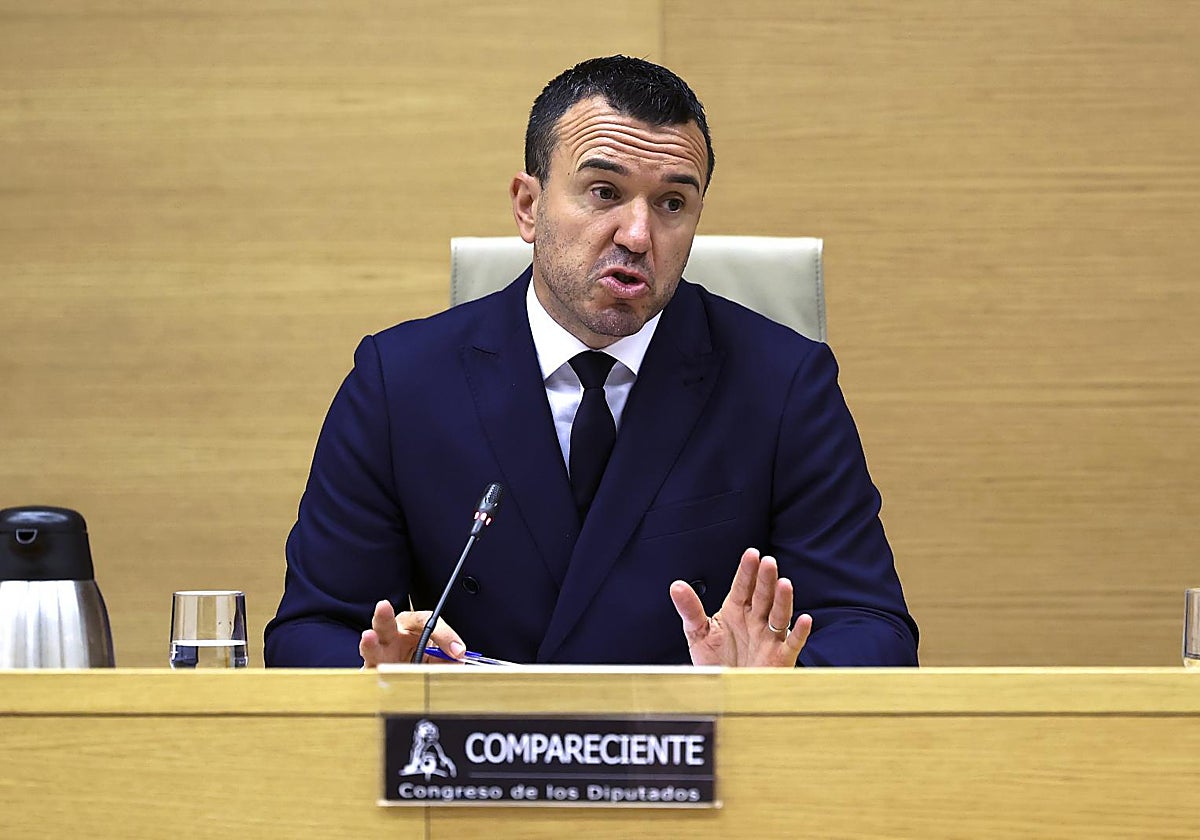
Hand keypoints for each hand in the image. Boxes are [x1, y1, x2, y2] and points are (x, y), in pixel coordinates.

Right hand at [359, 599, 466, 667]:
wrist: (407, 680)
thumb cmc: (423, 659)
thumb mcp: (439, 655)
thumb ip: (448, 656)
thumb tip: (460, 661)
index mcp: (410, 626)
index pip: (425, 621)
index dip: (444, 635)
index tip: (458, 650)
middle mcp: (391, 637)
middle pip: (385, 623)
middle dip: (384, 614)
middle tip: (383, 606)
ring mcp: (378, 656)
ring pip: (371, 648)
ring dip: (369, 643)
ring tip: (369, 637)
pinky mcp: (373, 676)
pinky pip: (371, 675)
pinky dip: (373, 675)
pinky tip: (376, 675)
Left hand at [670, 547, 811, 666]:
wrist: (724, 692)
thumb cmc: (715, 661)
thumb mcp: (697, 633)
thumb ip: (690, 609)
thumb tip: (676, 586)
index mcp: (735, 610)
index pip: (743, 586)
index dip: (747, 571)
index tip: (751, 554)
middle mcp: (755, 620)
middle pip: (762, 596)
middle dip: (765, 579)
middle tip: (768, 562)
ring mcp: (769, 637)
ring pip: (779, 614)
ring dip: (783, 600)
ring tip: (784, 583)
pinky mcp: (780, 657)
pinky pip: (792, 643)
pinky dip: (799, 632)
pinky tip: (805, 620)